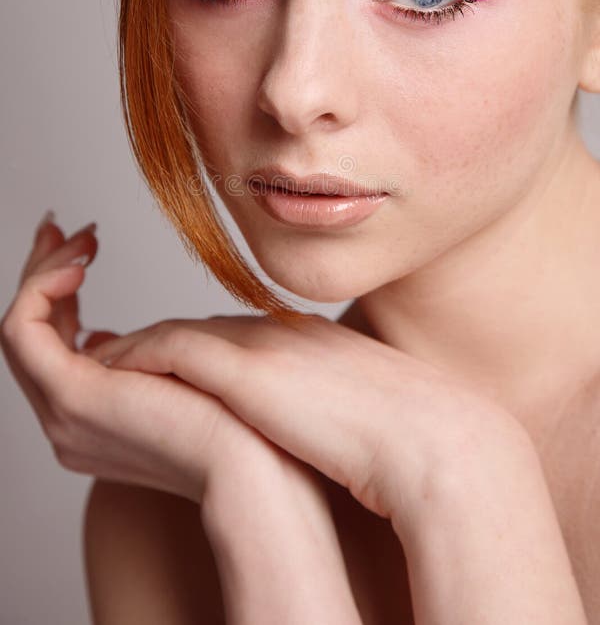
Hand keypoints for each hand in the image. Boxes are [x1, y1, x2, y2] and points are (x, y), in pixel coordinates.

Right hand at [0, 216, 328, 507]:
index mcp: (93, 417)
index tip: (82, 246)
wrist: (259, 467)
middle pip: (32, 334)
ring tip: (81, 239)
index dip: (59, 293)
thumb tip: (108, 339)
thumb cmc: (241, 421)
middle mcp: (67, 420)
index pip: (54, 346)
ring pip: (21, 327)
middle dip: (43, 273)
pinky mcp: (72, 397)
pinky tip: (78, 265)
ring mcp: (64, 413)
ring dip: (43, 273)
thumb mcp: (179, 374)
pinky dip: (41, 288)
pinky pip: (22, 330)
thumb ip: (141, 358)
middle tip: (65, 227)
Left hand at [83, 312, 532, 538]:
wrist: (433, 438)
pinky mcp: (245, 368)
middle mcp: (278, 333)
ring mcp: (261, 345)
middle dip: (146, 343)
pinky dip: (135, 360)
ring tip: (92, 366)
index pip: (226, 339)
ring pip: (171, 335)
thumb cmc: (409, 438)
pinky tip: (109, 375)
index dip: (184, 351)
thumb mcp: (359, 411)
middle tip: (105, 352)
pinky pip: (169, 351)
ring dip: (128, 352)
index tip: (156, 363)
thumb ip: (322, 405)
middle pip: (192, 332)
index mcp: (304, 343)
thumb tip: (303, 426)